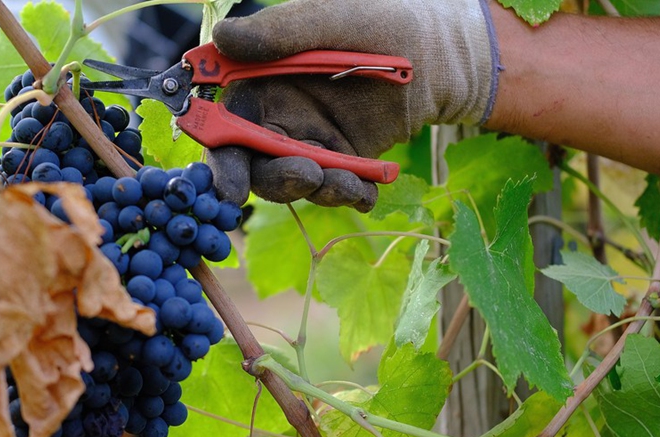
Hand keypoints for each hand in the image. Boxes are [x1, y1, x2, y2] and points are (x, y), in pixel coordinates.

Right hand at [207, 0, 499, 211]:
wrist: (437, 51)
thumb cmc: (381, 21)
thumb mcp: (331, 20)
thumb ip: (279, 33)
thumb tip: (222, 36)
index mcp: (259, 81)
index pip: (225, 125)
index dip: (222, 159)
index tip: (231, 189)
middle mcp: (276, 115)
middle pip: (255, 163)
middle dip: (278, 179)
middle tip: (309, 176)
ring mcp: (309, 140)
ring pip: (296, 180)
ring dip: (318, 189)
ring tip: (350, 183)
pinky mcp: (341, 159)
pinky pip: (336, 187)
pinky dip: (350, 194)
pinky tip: (368, 189)